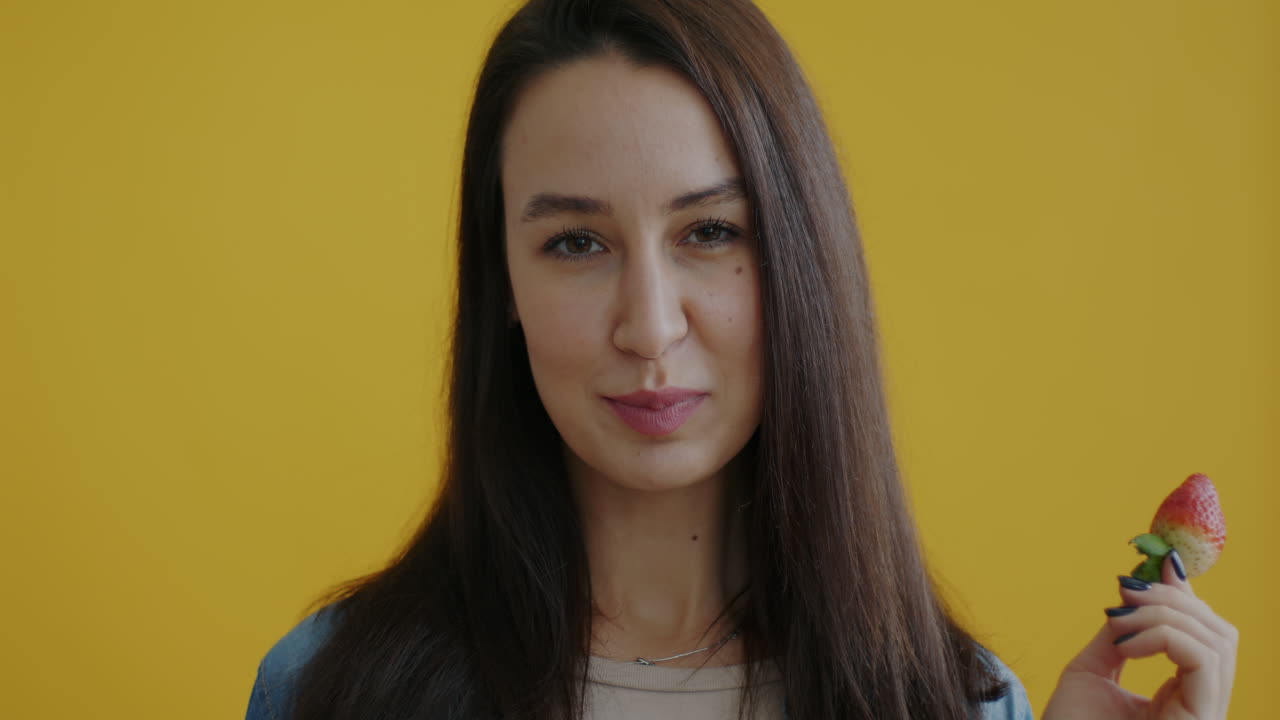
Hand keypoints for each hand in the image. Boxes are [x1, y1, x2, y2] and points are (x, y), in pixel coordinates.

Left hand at [1042, 550, 1236, 719]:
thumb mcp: (1092, 670)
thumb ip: (1119, 632)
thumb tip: (1135, 585)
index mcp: (1183, 696)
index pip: (1203, 636)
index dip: (1186, 596)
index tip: (1159, 564)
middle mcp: (1202, 705)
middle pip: (1220, 633)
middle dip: (1175, 599)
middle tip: (1126, 591)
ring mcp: (1205, 715)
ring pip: (1217, 642)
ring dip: (1165, 614)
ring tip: (1119, 619)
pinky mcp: (1201, 719)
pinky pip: (1205, 660)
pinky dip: (1166, 636)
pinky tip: (1127, 644)